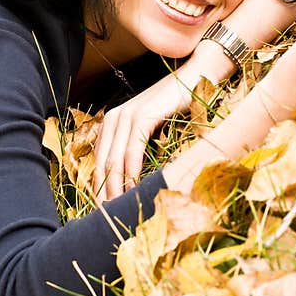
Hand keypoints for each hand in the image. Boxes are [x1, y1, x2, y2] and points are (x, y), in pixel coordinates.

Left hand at [92, 65, 202, 201]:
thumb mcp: (151, 129)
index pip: (99, 161)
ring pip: (115, 161)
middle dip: (103, 193)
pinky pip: (132, 152)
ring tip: (119, 210)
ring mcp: (126, 116)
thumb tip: (133, 181)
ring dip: (116, 188)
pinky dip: (132, 174)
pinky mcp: (142, 117)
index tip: (103, 210)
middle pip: (102, 164)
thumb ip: (138, 147)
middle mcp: (113, 118)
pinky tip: (134, 191)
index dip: (99, 187)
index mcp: (111, 123)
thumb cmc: (177, 107)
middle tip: (106, 217)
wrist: (196, 78)